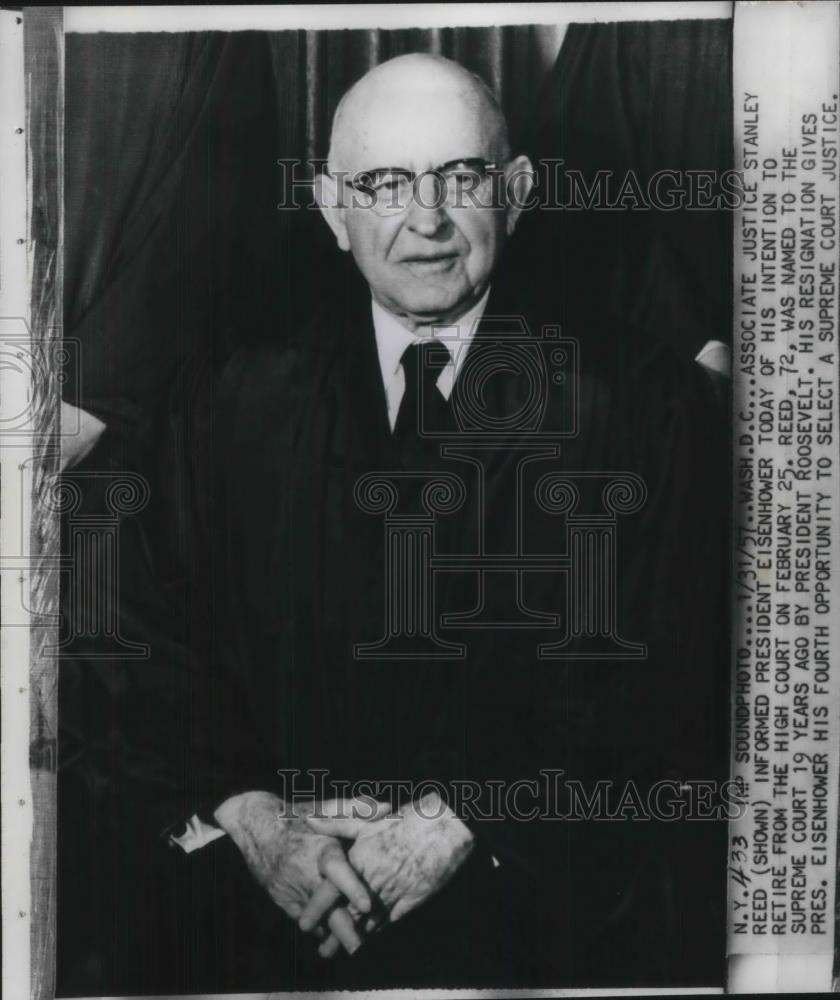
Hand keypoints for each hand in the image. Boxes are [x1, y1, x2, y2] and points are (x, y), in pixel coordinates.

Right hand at [213, 791, 388, 954]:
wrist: (256, 826)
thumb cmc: (297, 815)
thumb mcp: (325, 807)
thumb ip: (356, 808)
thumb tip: (386, 807)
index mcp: (319, 850)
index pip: (336, 871)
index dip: (351, 887)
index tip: (367, 904)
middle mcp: (306, 874)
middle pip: (327, 907)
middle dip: (343, 929)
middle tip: (360, 946)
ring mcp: (294, 891)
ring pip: (317, 919)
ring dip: (335, 934)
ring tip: (355, 948)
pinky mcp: (285, 901)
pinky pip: (306, 920)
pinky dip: (322, 929)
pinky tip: (338, 939)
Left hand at [304, 791, 473, 947]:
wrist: (444, 827)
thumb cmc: (405, 821)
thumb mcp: (368, 820)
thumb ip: (337, 822)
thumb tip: (309, 819)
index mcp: (359, 861)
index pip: (332, 891)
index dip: (317, 908)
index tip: (304, 923)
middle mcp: (373, 881)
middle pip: (348, 914)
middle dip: (334, 932)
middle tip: (323, 949)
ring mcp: (393, 893)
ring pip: (368, 922)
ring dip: (355, 937)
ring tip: (344, 950)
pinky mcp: (410, 901)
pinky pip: (389, 921)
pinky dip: (378, 930)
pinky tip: (371, 936)